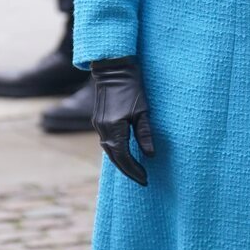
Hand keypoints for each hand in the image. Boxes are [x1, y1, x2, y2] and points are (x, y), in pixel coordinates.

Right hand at [90, 56, 154, 185]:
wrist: (113, 69)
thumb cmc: (131, 88)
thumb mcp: (143, 111)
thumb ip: (145, 134)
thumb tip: (150, 156)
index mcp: (114, 129)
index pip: (124, 158)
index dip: (134, 170)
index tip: (145, 179)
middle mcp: (103, 129)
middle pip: (115, 157)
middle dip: (128, 170)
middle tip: (142, 179)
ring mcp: (99, 125)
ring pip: (109, 150)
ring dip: (121, 162)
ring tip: (135, 170)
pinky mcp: (98, 120)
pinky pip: (106, 141)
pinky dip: (116, 151)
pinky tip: (125, 154)